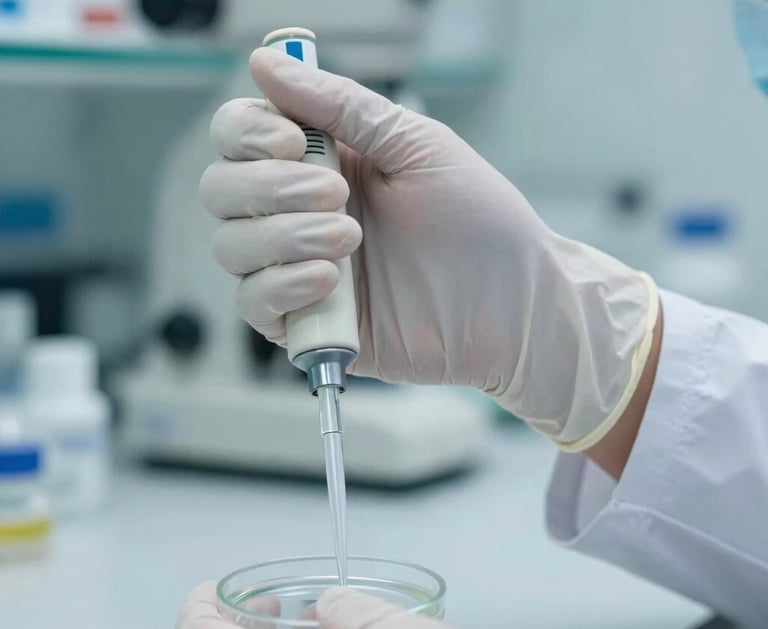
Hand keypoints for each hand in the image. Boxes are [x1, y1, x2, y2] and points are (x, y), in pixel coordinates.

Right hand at [199, 48, 657, 449]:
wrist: (512, 305)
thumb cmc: (479, 224)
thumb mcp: (417, 146)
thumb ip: (342, 106)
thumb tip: (267, 65)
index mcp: (323, 163)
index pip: (239, 136)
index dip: (248, 134)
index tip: (294, 142)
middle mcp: (301, 214)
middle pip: (220, 189)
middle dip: (269, 188)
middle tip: (339, 196)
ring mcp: (301, 270)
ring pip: (230, 246)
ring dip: (282, 236)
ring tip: (350, 240)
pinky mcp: (309, 323)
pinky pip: (254, 305)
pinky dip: (281, 287)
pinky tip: (329, 280)